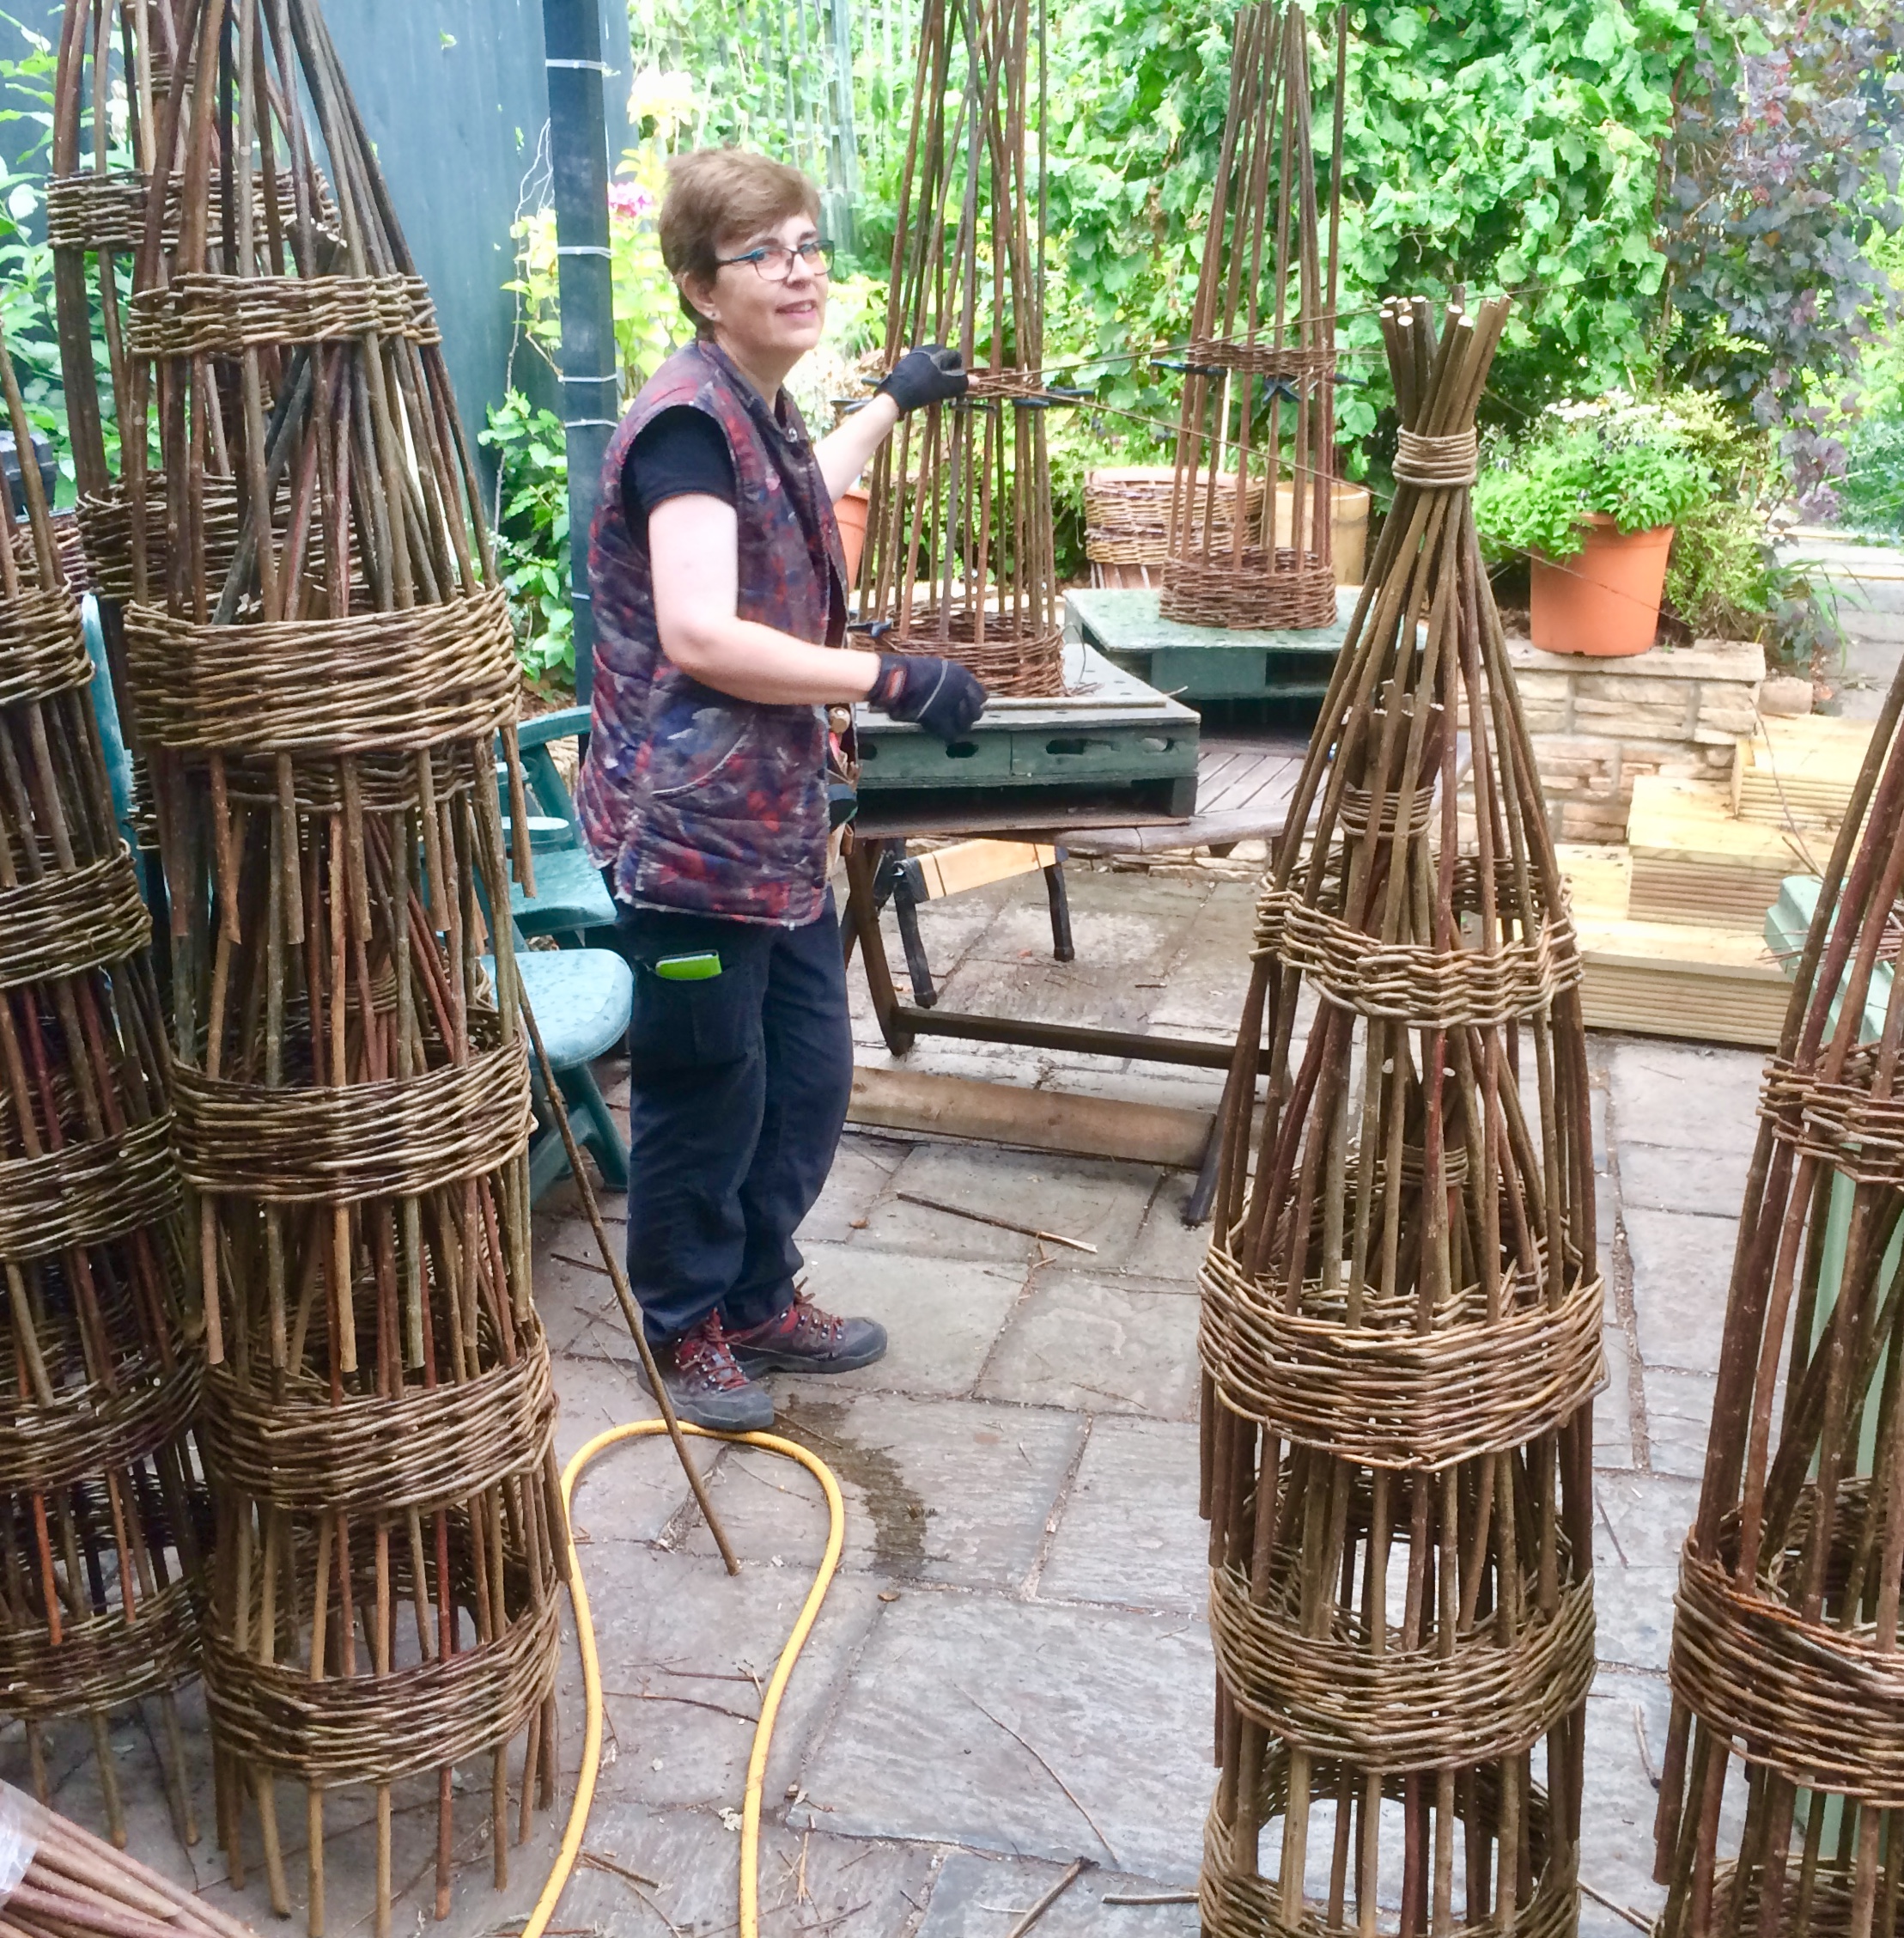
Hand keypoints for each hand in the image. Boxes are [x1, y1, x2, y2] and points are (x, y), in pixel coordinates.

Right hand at [869, 653, 986, 741]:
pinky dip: (948, 735)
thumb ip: (952, 680)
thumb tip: (957, 688)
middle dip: (970, 717)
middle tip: (962, 720)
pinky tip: (943, 734)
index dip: (975, 702)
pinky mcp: (941, 721)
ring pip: (966, 725)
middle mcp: (962, 692)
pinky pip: (951, 734)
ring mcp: (953, 707)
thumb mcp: (940, 669)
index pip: (981, 695)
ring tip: (953, 728)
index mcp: (963, 677)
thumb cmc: (914, 671)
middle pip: (976, 712)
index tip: (968, 706)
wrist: (899, 679)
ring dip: (960, 727)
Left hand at [877, 344, 966, 414]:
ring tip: (934, 389)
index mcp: (938, 352)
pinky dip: (923, 376)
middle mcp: (926, 349)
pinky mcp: (904, 363)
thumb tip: (977, 381)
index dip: (958, 371)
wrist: (897, 394)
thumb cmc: (925, 389)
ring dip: (934, 374)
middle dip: (946, 372)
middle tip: (945, 387)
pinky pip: (918, 368)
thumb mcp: (946, 387)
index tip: (956, 383)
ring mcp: (913, 355)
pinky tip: (921, 388)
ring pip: (930, 364)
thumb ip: (962, 383)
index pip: (955, 357)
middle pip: (942, 360)